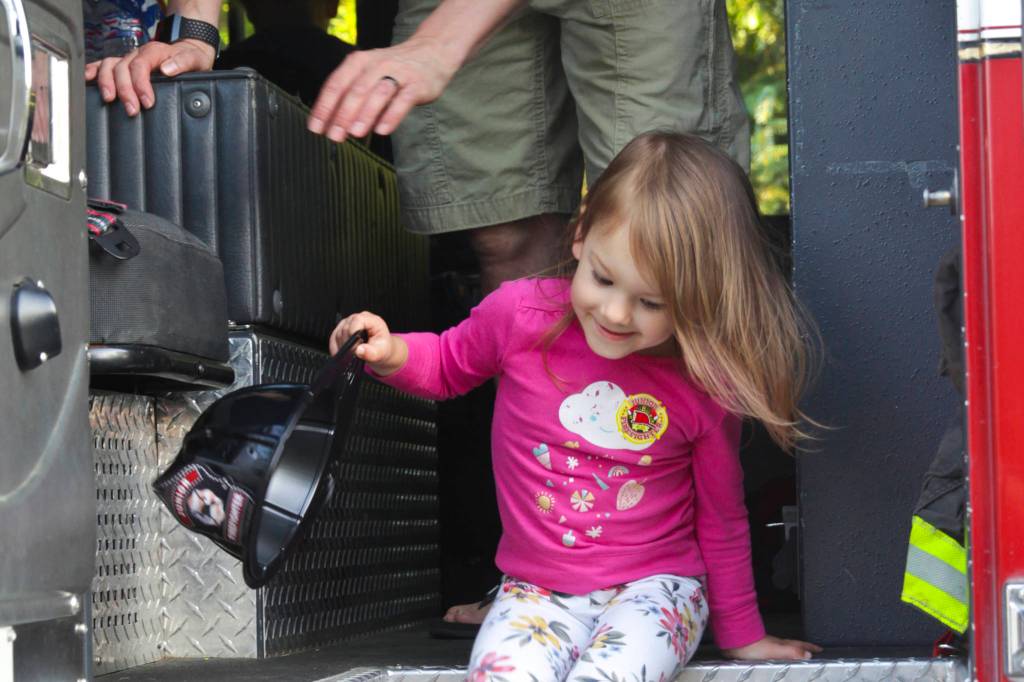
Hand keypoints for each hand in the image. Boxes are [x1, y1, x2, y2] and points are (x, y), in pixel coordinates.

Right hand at [85, 39, 215, 115]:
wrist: (188, 51)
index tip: (147, 103)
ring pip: (109, 65)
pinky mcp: (123, 64)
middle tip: (132, 110)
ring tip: (109, 99)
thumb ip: (182, 63)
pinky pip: (104, 64)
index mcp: (153, 52)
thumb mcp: (194, 59)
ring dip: (106, 82)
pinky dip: (93, 70)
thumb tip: (167, 70)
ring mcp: (128, 58)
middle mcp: (138, 54)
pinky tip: (87, 79)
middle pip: (122, 68)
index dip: (140, 84)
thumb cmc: (191, 58)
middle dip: (125, 90)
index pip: (140, 66)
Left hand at [307, 35, 458, 142]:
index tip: (316, 128)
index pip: (336, 84)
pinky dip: (391, 115)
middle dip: (343, 114)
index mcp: (359, 62)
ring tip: (355, 133)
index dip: (324, 107)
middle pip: (356, 90)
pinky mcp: (416, 85)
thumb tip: (333, 124)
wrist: (431, 53)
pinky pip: (403, 101)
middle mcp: (376, 65)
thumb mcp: (368, 74)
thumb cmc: (393, 69)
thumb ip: (352, 95)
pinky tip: (382, 130)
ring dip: (365, 114)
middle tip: (334, 136)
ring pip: (378, 93)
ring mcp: (398, 74)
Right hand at [329, 311, 406, 374]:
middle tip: (353, 354)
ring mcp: (348, 323)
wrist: (379, 350)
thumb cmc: (382, 348)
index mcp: (370, 319)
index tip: (355, 347)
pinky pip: (333, 337)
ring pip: (338, 333)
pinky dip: (335, 347)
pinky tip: (340, 354)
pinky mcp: (341, 329)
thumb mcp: (381, 352)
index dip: (354, 333)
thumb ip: (371, 352)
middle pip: (346, 328)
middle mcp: (357, 318)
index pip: (357, 321)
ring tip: (350, 355)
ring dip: (342, 346)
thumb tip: (359, 350)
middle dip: (348, 343)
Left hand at [721, 635, 822, 660]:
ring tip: (797, 656)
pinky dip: (779, 657)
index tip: (820, 649)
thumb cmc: (751, 646)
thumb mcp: (775, 650)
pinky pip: (773, 655)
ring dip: (791, 652)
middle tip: (811, 651)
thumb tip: (808, 654)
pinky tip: (775, 661)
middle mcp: (775, 644)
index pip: (799, 645)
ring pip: (783, 649)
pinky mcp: (758, 652)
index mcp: (781, 644)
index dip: (810, 647)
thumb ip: (791, 652)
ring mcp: (766, 647)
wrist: (733, 642)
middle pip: (792, 646)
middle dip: (803, 649)